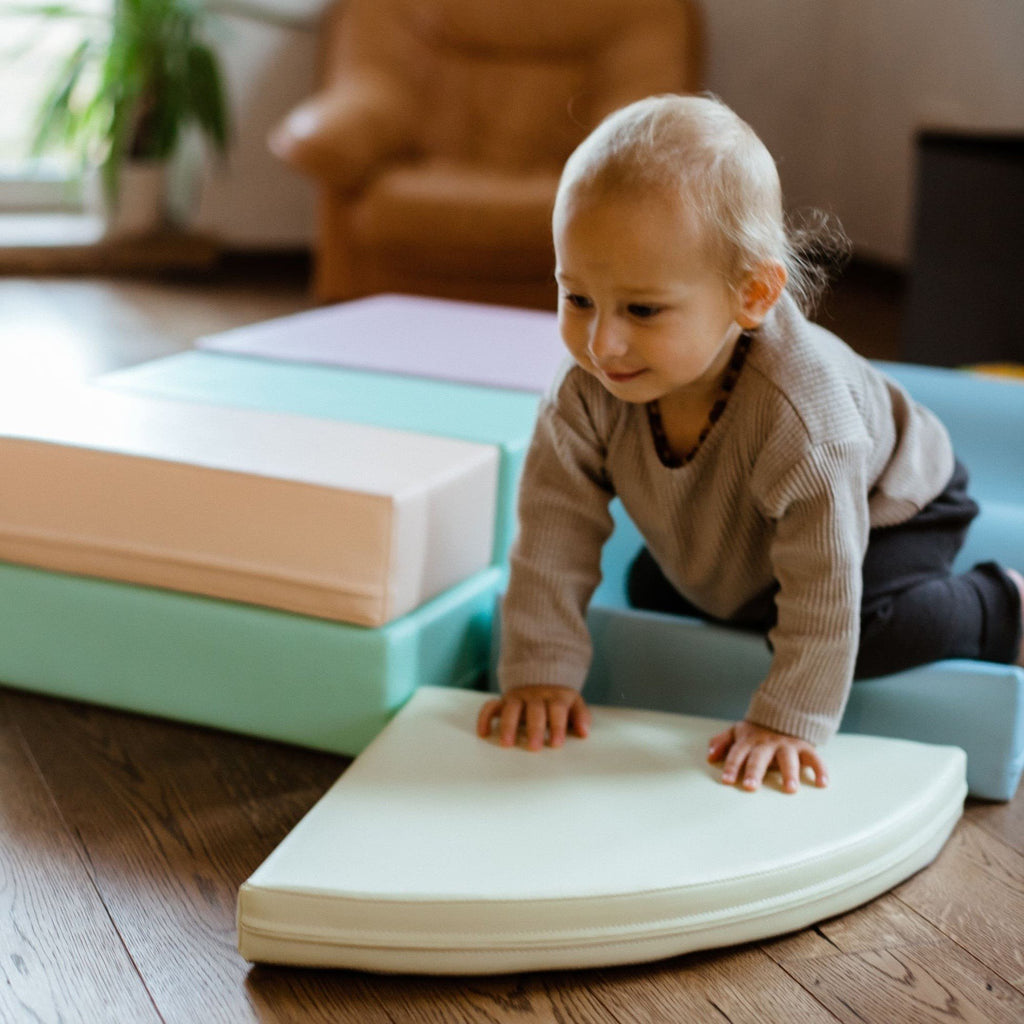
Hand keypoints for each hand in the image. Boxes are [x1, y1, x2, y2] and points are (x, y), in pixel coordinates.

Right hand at [477, 685, 590, 750]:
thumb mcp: (574, 703)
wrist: (542, 675)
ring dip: (508, 725)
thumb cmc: (560, 699)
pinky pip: (490, 706)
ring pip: (511, 708)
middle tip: (534, 747)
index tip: (556, 743)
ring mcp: (518, 697)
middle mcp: (535, 696)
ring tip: (507, 743)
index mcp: (555, 697)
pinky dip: (484, 717)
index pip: (557, 709)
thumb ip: (581, 717)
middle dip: (534, 729)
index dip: (557, 726)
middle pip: (535, 710)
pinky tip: (483, 733)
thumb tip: (584, 733)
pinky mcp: (504, 700)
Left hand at [708, 720, 827, 792]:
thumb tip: (709, 756)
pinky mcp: (804, 747)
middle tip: (750, 787)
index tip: (726, 780)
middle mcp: (767, 743)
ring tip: (790, 789)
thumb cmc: (756, 732)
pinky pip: (814, 758)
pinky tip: (822, 783)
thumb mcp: (737, 732)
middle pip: (759, 758)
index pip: (737, 754)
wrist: (782, 713)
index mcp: (749, 741)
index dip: (731, 766)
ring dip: (789, 773)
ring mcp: (787, 745)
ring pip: (788, 759)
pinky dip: (820, 769)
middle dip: (754, 772)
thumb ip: (722, 742)